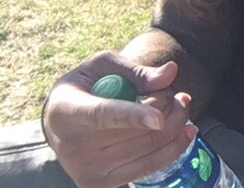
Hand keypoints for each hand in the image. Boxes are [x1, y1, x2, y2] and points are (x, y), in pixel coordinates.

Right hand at [42, 52, 197, 187]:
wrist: (59, 123)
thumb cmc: (85, 87)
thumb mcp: (103, 67)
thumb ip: (136, 71)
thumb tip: (171, 72)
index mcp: (66, 111)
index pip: (102, 116)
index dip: (132, 117)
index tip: (158, 119)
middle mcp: (72, 146)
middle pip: (136, 131)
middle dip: (168, 106)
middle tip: (175, 93)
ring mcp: (87, 170)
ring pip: (150, 148)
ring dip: (176, 123)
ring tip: (178, 106)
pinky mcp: (102, 184)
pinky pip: (151, 166)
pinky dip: (173, 147)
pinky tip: (184, 131)